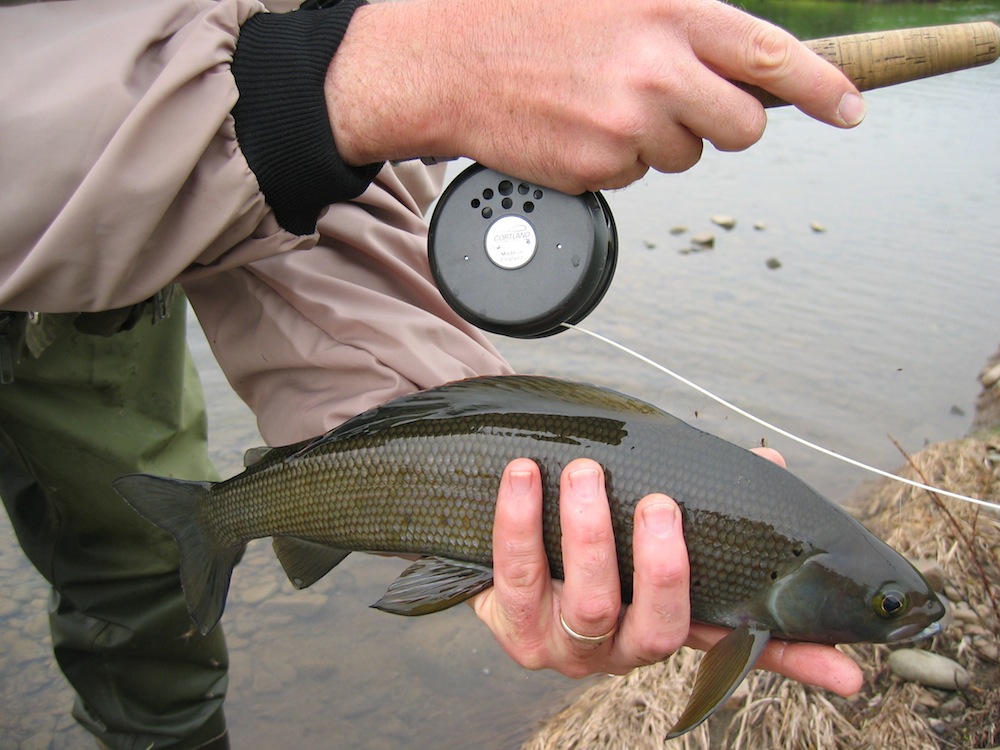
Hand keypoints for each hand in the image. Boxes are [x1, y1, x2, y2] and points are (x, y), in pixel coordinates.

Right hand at [326, 0, 864, 191]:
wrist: (448, 59)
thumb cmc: (529, 19)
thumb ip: (686, 25)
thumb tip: (743, 65)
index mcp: (671, 10)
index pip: (774, 57)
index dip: (826, 88)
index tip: (851, 111)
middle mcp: (659, 68)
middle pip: (742, 128)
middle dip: (722, 126)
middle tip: (681, 107)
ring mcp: (628, 123)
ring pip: (685, 157)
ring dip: (658, 140)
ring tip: (604, 104)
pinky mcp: (597, 166)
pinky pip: (634, 177)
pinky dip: (614, 160)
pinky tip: (577, 126)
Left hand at [471, 452, 863, 696]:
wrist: (498, 545)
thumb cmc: (586, 533)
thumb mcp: (641, 522)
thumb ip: (702, 498)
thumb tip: (767, 459)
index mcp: (666, 622)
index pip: (740, 647)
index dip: (795, 661)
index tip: (851, 671)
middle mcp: (623, 646)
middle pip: (659, 628)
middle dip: (663, 566)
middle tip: (661, 502)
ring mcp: (567, 645)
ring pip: (592, 602)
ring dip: (590, 532)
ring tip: (584, 471)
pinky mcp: (512, 627)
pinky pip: (517, 572)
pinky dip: (519, 519)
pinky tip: (523, 473)